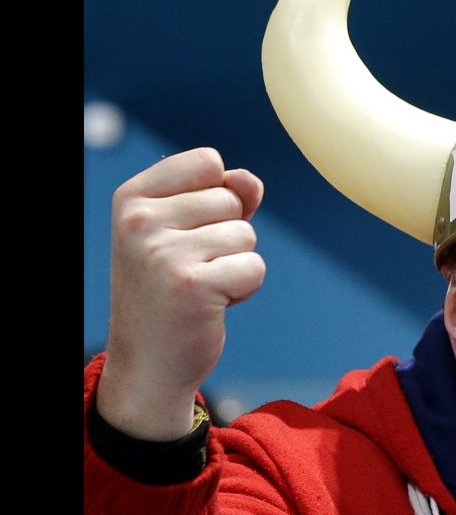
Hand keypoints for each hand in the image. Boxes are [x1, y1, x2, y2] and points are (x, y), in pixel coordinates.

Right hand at [96, 148, 265, 439]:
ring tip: (199, 287)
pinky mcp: (192, 286)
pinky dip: (243, 288)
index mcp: (132, 197)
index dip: (217, 195)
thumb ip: (224, 195)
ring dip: (235, 264)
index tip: (186, 231)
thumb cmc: (172, 289)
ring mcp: (162, 253)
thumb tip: (249, 181)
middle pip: (231, 200)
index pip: (208, 161)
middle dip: (227, 236)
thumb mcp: (187, 231)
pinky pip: (253, 267)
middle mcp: (139, 221)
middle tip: (191, 269)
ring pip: (246, 234)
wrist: (148, 363)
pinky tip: (210, 305)